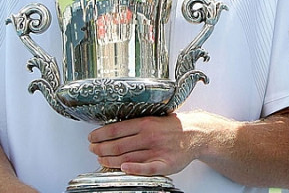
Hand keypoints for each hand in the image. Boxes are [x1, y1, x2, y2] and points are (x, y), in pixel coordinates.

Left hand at [88, 111, 230, 176]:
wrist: (196, 133)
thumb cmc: (173, 127)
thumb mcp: (154, 118)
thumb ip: (135, 125)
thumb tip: (113, 129)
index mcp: (145, 123)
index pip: (116, 129)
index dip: (100, 135)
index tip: (91, 138)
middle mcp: (149, 136)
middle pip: (118, 145)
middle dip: (101, 149)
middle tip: (92, 150)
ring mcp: (157, 151)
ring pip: (128, 157)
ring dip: (110, 160)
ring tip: (101, 160)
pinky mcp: (165, 164)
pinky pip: (147, 168)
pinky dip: (134, 169)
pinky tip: (124, 169)